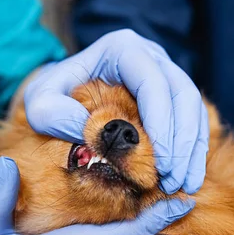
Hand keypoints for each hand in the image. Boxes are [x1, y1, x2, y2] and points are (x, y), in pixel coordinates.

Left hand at [24, 29, 208, 194]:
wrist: (62, 95)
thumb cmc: (52, 97)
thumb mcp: (39, 103)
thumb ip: (54, 114)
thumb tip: (95, 133)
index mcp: (121, 50)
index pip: (151, 82)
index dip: (161, 122)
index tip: (159, 162)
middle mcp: (150, 57)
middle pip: (182, 94)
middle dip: (181, 142)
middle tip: (172, 181)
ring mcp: (165, 73)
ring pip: (194, 108)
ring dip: (192, 149)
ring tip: (183, 185)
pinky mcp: (172, 95)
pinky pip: (194, 120)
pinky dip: (193, 151)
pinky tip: (187, 179)